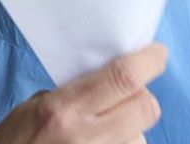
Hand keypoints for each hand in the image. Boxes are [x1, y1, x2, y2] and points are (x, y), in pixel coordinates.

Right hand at [0, 42, 168, 143]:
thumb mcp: (33, 107)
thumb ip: (76, 91)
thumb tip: (113, 79)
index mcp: (63, 109)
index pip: (124, 77)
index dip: (149, 61)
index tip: (155, 54)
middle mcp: (84, 137)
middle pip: (145, 107)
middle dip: (143, 98)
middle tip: (128, 96)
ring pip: (141, 137)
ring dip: (131, 131)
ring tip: (102, 133)